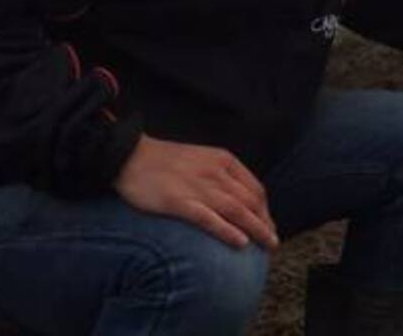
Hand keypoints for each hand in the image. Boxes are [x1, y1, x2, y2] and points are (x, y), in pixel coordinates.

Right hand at [114, 134, 279, 250]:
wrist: (130, 156)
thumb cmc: (165, 161)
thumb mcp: (201, 159)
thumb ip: (221, 175)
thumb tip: (240, 200)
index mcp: (222, 160)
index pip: (255, 188)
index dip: (266, 210)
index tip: (269, 226)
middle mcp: (214, 172)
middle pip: (250, 201)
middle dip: (266, 223)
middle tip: (272, 242)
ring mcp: (196, 186)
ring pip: (236, 210)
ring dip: (256, 229)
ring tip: (267, 245)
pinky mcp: (178, 201)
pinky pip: (209, 218)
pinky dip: (227, 231)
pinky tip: (240, 243)